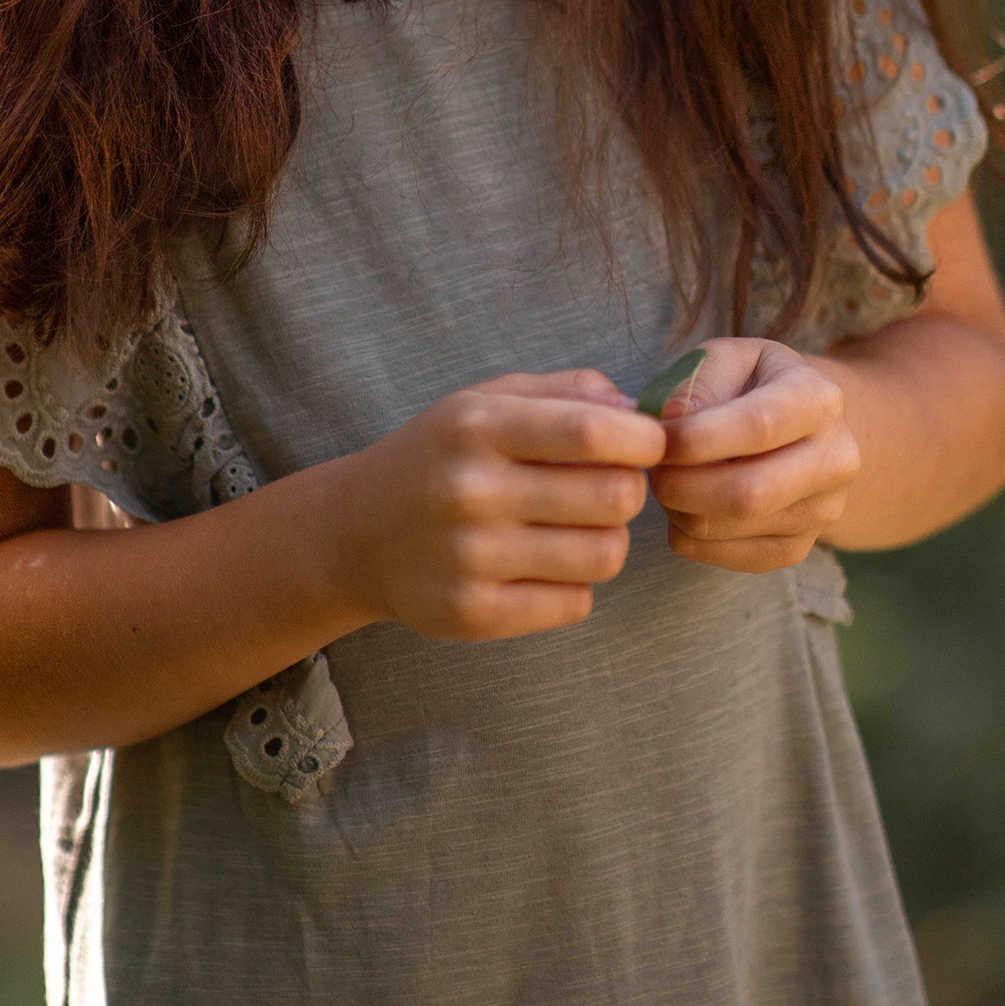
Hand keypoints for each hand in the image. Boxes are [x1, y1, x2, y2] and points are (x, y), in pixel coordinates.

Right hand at [334, 372, 667, 640]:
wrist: (356, 532)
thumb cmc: (441, 457)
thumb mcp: (487, 401)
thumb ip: (566, 392)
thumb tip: (642, 414)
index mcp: (478, 427)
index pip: (592, 432)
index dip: (644, 441)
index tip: (648, 446)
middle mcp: (471, 492)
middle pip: (614, 497)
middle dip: (628, 492)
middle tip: (606, 490)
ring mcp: (470, 558)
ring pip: (604, 555)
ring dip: (606, 541)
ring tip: (575, 530)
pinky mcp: (473, 613)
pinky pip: (576, 603)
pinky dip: (575, 586)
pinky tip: (544, 567)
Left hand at [648, 337, 858, 571]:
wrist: (799, 428)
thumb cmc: (749, 385)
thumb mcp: (727, 359)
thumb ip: (696, 382)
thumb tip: (667, 421)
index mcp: (819, 399)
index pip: (757, 427)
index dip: (696, 438)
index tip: (656, 438)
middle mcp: (835, 459)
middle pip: (748, 492)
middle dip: (681, 485)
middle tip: (653, 469)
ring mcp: (822, 510)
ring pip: (731, 528)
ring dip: (679, 509)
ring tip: (669, 480)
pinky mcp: (798, 547)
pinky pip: (727, 557)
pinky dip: (689, 536)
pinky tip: (685, 506)